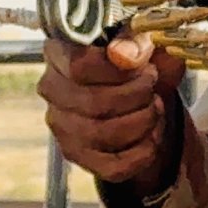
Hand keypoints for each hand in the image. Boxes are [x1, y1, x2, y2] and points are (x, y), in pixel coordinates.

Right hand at [38, 32, 185, 193]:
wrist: (139, 95)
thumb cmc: (134, 63)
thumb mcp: (142, 42)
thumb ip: (135, 42)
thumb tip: (125, 55)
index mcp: (59, 52)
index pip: (79, 65)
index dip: (117, 69)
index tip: (143, 65)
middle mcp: (52, 90)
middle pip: (94, 102)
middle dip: (137, 95)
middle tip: (153, 84)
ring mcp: (62, 127)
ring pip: (104, 134)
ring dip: (143, 121)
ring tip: (155, 107)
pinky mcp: (78, 156)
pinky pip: (114, 165)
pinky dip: (143, 151)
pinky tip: (152, 134)